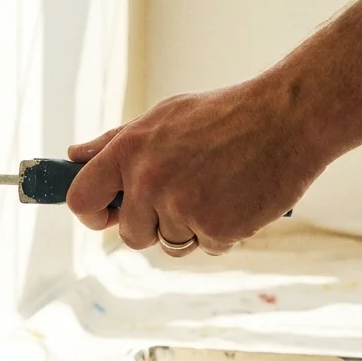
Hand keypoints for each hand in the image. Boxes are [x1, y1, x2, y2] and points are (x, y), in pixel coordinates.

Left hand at [65, 78, 327, 255]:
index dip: (92, 213)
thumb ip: (116, 142)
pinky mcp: (215, 229)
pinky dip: (223, 231)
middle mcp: (148, 181)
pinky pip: (207, 246)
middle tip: (186, 193)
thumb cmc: (224, 114)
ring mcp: (181, 208)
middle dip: (153, 224)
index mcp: (128, 151)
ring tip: (217, 187)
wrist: (288, 118)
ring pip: (169, 243)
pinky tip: (239, 197)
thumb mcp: (162, 116)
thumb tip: (73, 157)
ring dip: (190, 227)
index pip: (80, 200)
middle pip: (130, 234)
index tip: (108, 213)